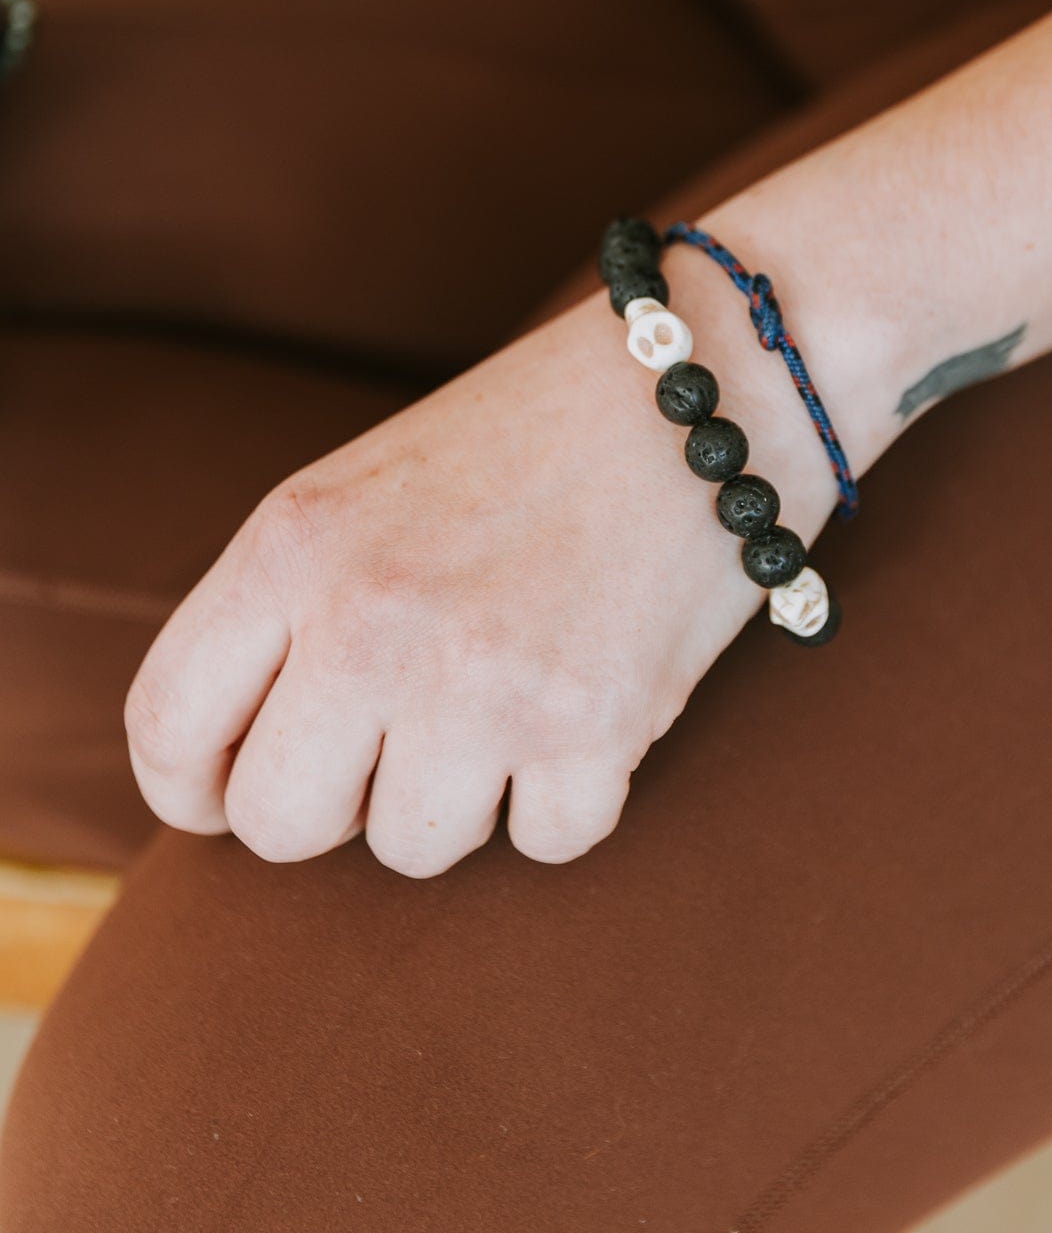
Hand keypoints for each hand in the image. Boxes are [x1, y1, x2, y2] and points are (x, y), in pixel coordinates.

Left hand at [124, 270, 835, 873]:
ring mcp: (478, 680)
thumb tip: (239, 773)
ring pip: (412, 850)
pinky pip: (540, 845)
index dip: (190, 789)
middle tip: (394, 750)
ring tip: (510, 700)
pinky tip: (589, 707)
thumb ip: (287, 611)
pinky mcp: (590, 726)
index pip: (166, 725)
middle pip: (278, 823)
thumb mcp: (363, 489)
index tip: (228, 795)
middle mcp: (370, 617)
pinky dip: (567, 798)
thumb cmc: (530, 437)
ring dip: (460, 799)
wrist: (705, 382)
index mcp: (292, 543)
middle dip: (334, 808)